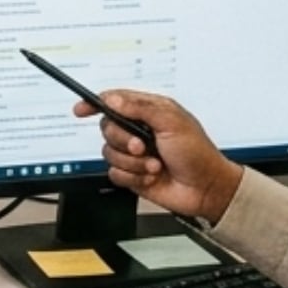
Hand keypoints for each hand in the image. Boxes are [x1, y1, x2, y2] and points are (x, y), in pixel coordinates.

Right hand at [77, 90, 244, 222]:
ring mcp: (134, 154)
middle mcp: (138, 131)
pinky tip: (151, 177)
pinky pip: (115, 174)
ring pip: (109, 154)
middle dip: (123, 141)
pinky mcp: (132, 174)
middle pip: (107, 129)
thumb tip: (113, 99)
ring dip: (133, 163)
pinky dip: (133, 177)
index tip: (81, 110)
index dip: (94, 104)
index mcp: (149, 112)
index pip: (113, 102)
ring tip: (155, 165)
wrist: (206, 188)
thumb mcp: (173, 122)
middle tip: (142, 147)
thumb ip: (141, 107)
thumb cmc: (197, 153)